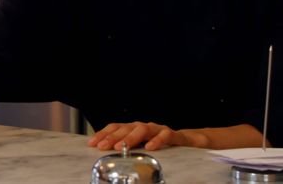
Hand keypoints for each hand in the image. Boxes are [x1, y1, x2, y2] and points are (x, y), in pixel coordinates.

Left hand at [88, 122, 205, 150]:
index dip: (103, 134)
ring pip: (143, 129)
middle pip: (126, 127)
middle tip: (102, 146)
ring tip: (120, 147)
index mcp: (135, 129)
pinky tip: (149, 147)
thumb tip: (107, 156)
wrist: (190, 142)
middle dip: (112, 137)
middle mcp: (144, 126)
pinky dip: (157, 140)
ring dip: (130, 138)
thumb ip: (128, 149)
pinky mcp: (173, 134)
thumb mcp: (142, 148)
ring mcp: (158, 129)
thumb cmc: (162, 146)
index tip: (92, 143)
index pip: (116, 127)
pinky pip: (165, 135)